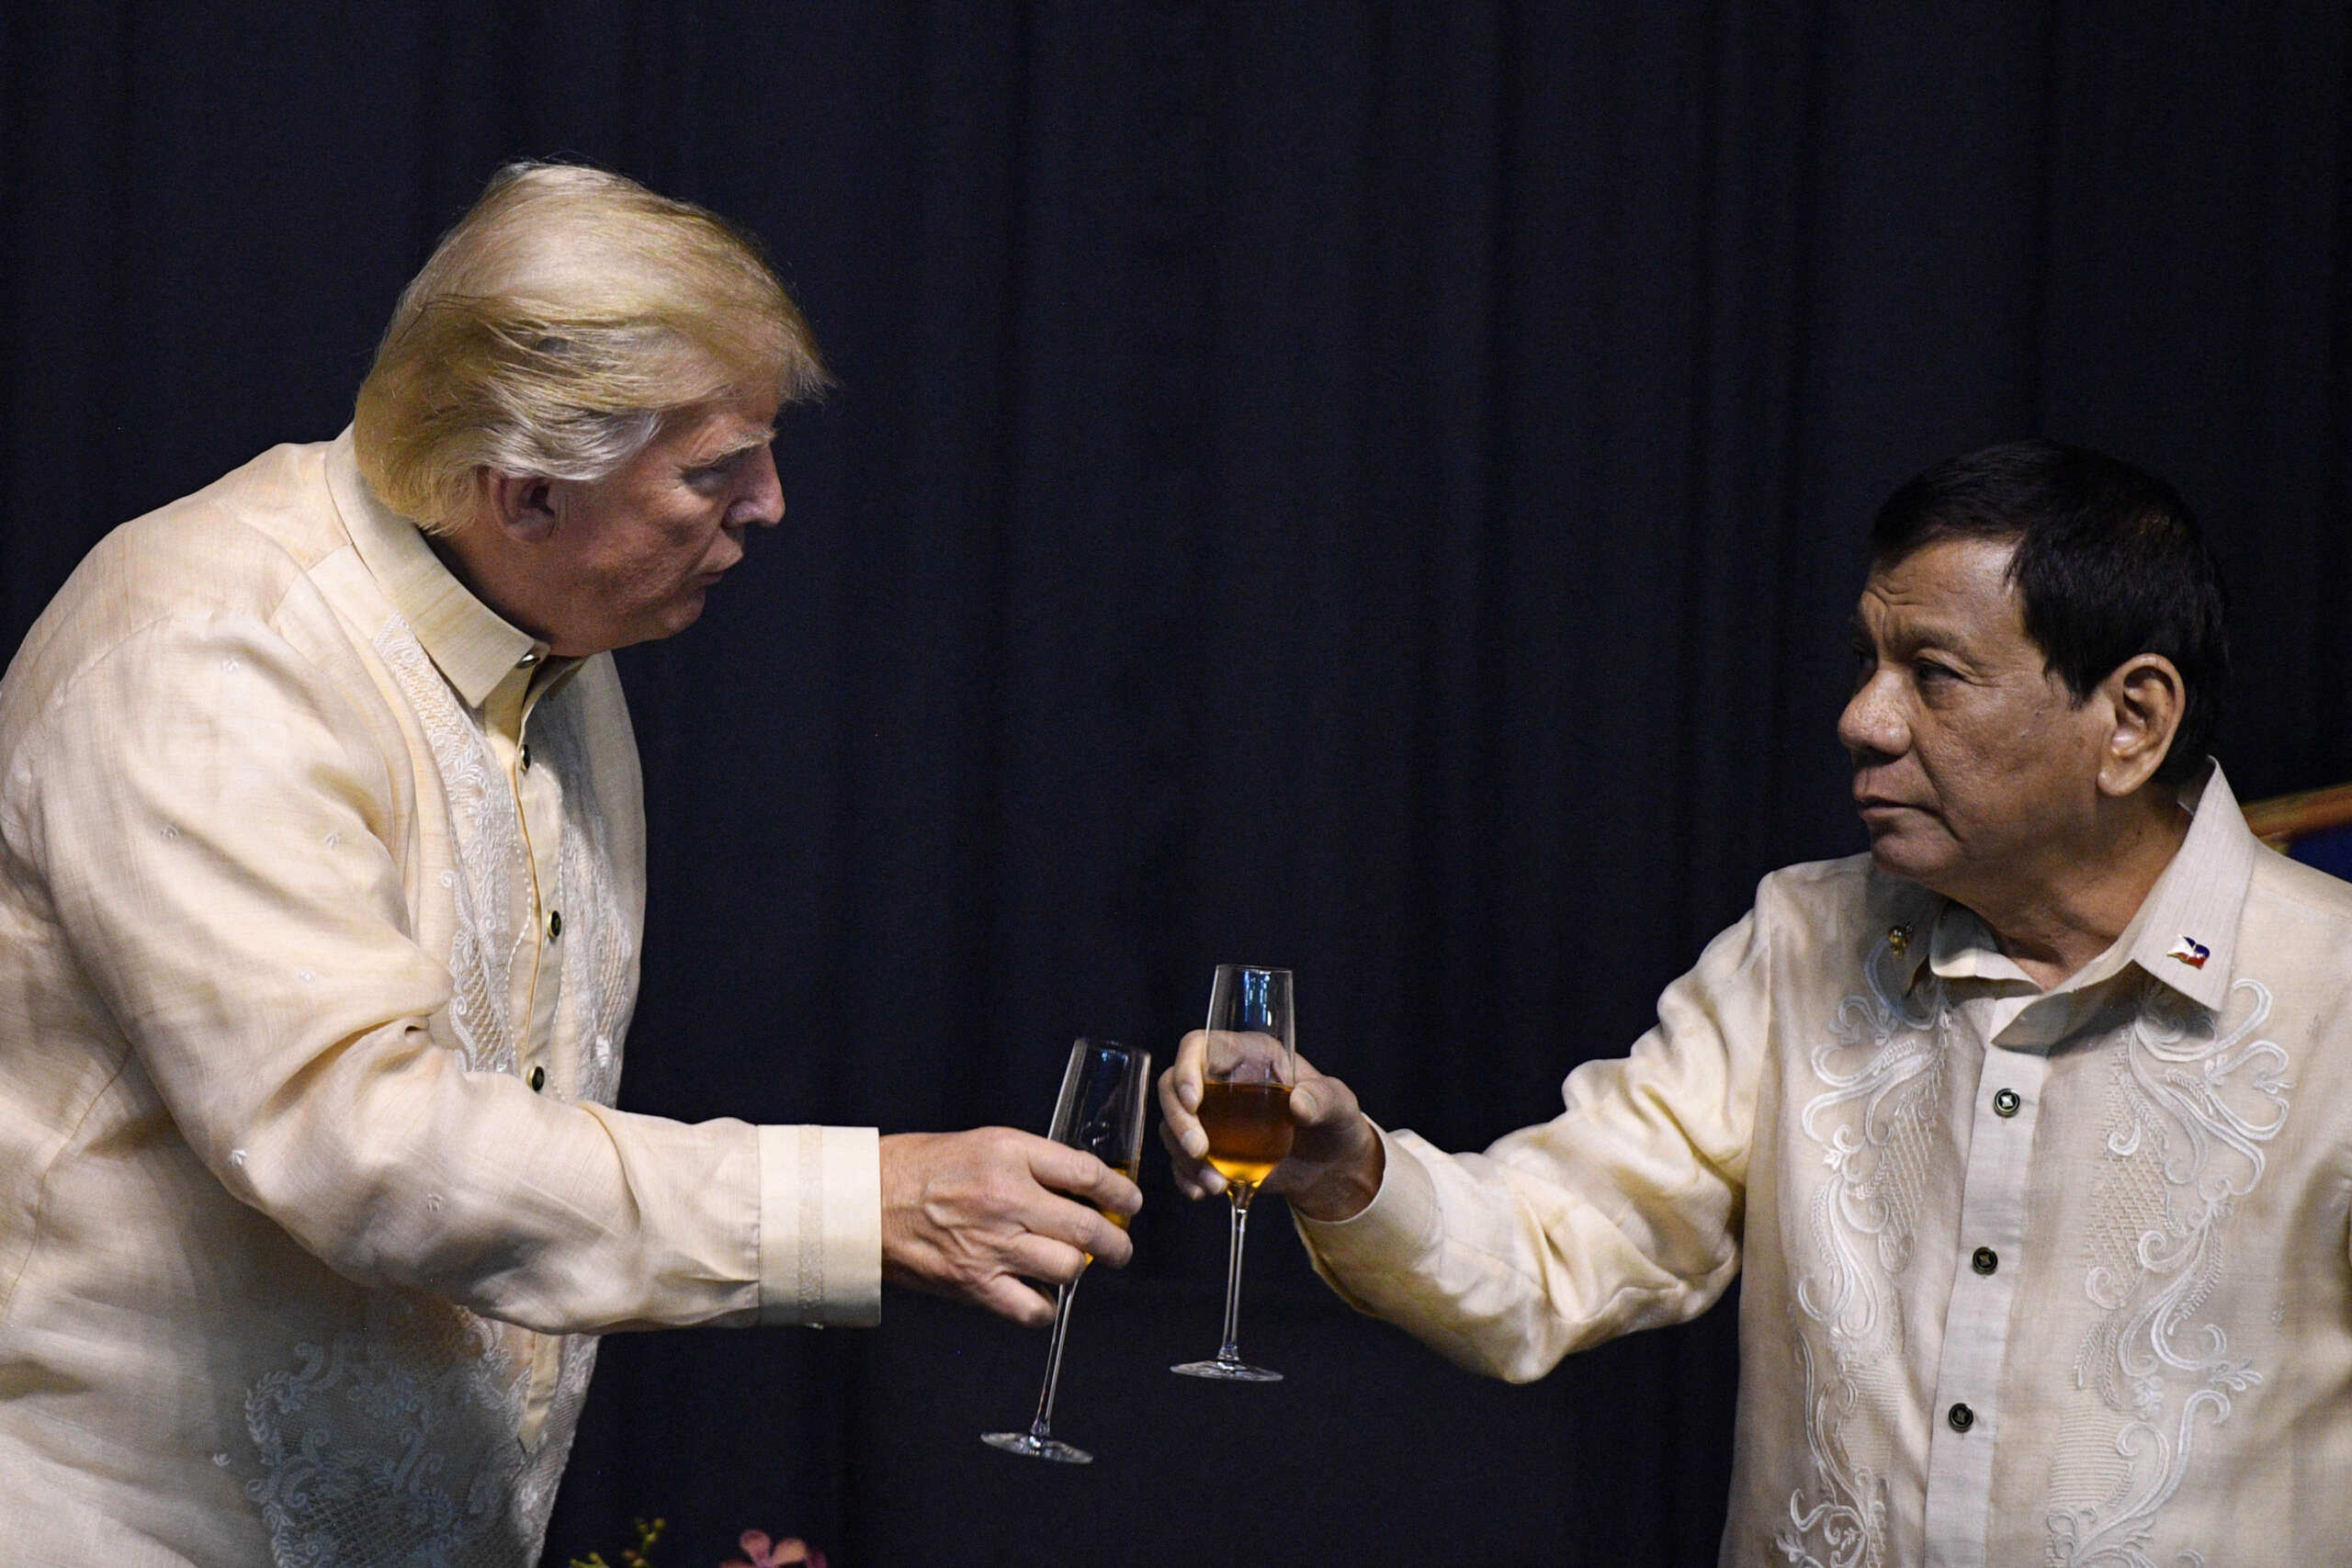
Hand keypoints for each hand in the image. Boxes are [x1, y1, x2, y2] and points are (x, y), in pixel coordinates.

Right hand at [878, 1127, 1141, 1327]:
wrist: (865, 1203)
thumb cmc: (919, 1168)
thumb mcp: (984, 1143)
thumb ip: (1033, 1162)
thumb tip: (1079, 1187)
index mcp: (1009, 1155)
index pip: (1087, 1173)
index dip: (1119, 1191)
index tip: (1129, 1201)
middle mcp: (1006, 1199)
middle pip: (1088, 1228)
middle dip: (1117, 1242)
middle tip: (1120, 1246)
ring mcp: (992, 1246)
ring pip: (1069, 1269)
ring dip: (1080, 1270)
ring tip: (1075, 1265)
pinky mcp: (975, 1284)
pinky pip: (1033, 1310)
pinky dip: (1044, 1306)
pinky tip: (1038, 1292)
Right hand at [1157, 1031, 1384, 1221]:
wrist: (1331, 1165)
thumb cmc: (1334, 1121)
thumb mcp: (1338, 1105)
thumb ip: (1323, 1099)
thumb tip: (1299, 1102)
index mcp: (1249, 1056)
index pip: (1198, 1047)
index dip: (1186, 1069)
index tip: (1193, 1101)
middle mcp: (1221, 1081)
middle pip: (1172, 1088)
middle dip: (1178, 1121)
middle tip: (1200, 1151)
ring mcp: (1211, 1116)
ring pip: (1172, 1126)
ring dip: (1184, 1158)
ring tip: (1216, 1184)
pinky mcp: (1209, 1149)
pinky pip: (1179, 1159)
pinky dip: (1185, 1177)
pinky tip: (1204, 1191)